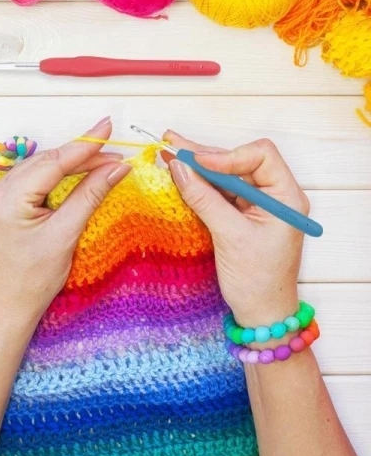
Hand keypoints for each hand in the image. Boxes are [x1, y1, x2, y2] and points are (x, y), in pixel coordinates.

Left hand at [0, 117, 131, 331]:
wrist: (8, 305)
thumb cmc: (34, 279)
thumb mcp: (66, 234)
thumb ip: (90, 195)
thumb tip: (116, 168)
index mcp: (6, 200)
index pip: (52, 163)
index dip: (84, 146)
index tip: (107, 128)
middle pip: (44, 162)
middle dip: (79, 156)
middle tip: (112, 153)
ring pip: (37, 169)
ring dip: (68, 164)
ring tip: (99, 161)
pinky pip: (30, 180)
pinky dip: (54, 176)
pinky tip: (73, 173)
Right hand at [164, 131, 308, 326]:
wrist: (261, 313)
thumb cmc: (257, 280)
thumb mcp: (230, 237)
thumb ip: (204, 199)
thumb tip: (178, 168)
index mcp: (285, 197)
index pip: (260, 156)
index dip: (226, 155)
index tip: (196, 161)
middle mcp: (273, 195)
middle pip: (238, 162)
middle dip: (205, 155)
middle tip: (171, 142)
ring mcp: (255, 205)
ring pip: (225, 176)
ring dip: (198, 167)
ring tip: (169, 153)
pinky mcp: (240, 215)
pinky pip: (219, 192)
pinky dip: (199, 185)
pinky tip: (179, 174)